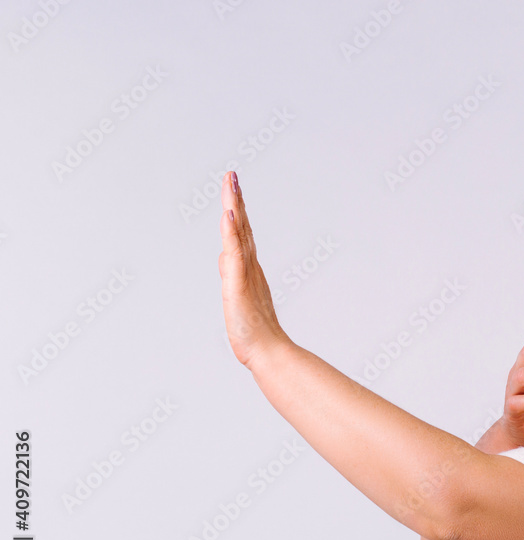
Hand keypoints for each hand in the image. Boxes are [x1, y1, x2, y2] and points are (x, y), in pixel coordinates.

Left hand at [218, 171, 290, 370]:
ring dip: (234, 208)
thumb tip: (226, 258)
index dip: (236, 209)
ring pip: (238, 234)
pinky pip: (235, 254)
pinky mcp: (239, 283)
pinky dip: (232, 234)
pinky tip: (229, 217)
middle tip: (232, 175)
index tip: (233, 187)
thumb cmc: (255, 332)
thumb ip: (235, 275)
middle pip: (240, 226)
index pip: (240, 232)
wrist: (267, 351)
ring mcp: (245, 273)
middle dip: (235, 199)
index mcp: (247, 268)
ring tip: (231, 185)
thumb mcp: (240, 298)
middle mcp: (248, 266)